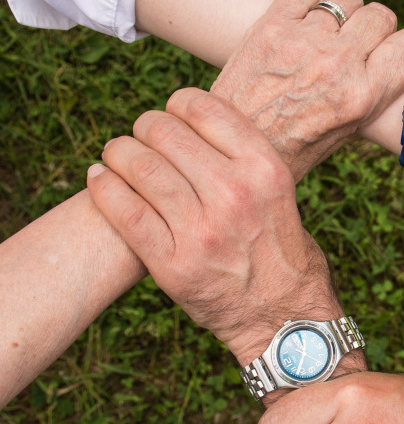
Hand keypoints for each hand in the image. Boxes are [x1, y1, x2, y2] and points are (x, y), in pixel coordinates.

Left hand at [86, 88, 337, 366]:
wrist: (285, 319)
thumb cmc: (282, 253)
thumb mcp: (279, 194)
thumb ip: (242, 160)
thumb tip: (189, 125)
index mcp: (265, 170)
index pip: (201, 107)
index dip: (177, 105)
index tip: (171, 116)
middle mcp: (234, 194)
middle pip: (163, 132)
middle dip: (144, 128)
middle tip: (141, 139)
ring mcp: (201, 231)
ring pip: (138, 165)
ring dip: (118, 153)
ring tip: (116, 157)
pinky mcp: (172, 265)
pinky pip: (123, 210)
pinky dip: (102, 186)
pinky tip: (99, 177)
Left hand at [210, 0, 403, 179]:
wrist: (232, 148)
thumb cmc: (291, 148)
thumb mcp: (345, 133)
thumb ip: (370, 93)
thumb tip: (385, 61)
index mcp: (361, 96)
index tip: (392, 54)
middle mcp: (336, 65)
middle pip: (380, 16)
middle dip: (376, 29)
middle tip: (359, 46)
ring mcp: (303, 41)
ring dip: (344, 14)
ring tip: (331, 34)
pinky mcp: (272, 25)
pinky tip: (308, 20)